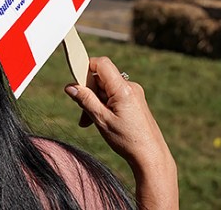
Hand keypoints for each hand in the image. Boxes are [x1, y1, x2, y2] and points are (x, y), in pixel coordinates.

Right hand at [65, 57, 177, 208]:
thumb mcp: (101, 120)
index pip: (101, 64)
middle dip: (88, 92)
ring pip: (106, 89)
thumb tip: (70, 86)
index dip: (86, 68)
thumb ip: (85, 100)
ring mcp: (134, 93)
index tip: (75, 83)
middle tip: (82, 114)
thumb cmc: (128, 140)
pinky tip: (102, 121)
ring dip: (95, 101)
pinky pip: (114, 96)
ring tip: (90, 122)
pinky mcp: (135, 101)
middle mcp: (130, 86)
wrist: (151, 156)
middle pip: (101, 78)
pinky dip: (104, 105)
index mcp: (123, 89)